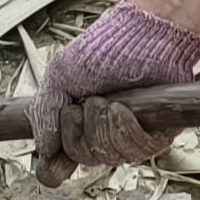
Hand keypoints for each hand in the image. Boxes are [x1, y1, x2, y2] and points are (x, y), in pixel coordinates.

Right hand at [31, 2, 199, 188]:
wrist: (145, 34)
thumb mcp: (61, 75)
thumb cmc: (106, 49)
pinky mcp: (156, 134)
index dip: (54, 165)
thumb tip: (43, 150)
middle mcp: (101, 134)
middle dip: (80, 131)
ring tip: (106, 101)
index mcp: (76, 124)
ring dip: (102, 126)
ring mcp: (128, 136)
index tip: (54, 157)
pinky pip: (138, 149)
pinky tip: (122, 108)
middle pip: (83, 159)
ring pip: (110, 156)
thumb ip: (45, 111)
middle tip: (84, 104)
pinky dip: (125, 128)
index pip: (59, 163)